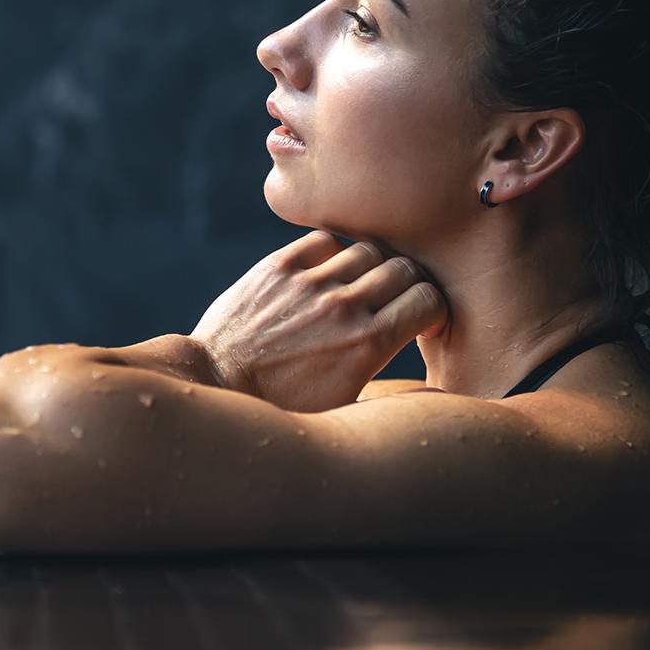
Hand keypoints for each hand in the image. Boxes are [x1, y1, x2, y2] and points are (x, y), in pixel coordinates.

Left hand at [189, 230, 449, 411]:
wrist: (217, 385)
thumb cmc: (283, 408)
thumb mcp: (345, 407)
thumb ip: (387, 381)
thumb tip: (422, 376)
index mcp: (368, 344)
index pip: (429, 300)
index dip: (431, 310)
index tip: (421, 320)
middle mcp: (343, 307)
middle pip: (405, 269)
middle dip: (408, 286)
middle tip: (395, 301)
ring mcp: (309, 283)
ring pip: (368, 250)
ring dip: (372, 267)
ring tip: (359, 287)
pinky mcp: (278, 268)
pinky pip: (324, 241)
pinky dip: (332, 253)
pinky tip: (325, 274)